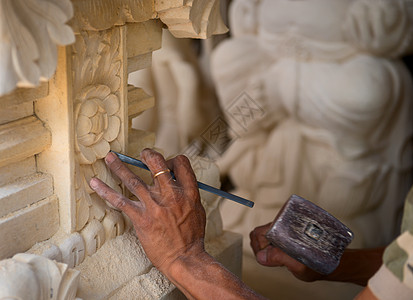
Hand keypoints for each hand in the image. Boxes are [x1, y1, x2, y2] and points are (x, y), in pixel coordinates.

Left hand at [90, 149, 205, 274]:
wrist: (184, 258)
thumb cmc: (192, 237)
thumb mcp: (197, 209)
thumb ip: (187, 193)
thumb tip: (175, 181)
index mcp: (188, 192)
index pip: (180, 163)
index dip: (172, 160)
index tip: (166, 165)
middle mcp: (171, 195)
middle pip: (156, 164)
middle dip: (147, 155)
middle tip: (141, 154)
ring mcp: (154, 206)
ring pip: (133, 179)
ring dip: (119, 166)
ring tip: (109, 158)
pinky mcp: (140, 218)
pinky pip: (119, 201)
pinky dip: (105, 191)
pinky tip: (95, 183)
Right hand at [250, 223, 322, 281]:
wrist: (329, 262)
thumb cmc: (316, 265)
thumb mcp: (298, 265)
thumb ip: (279, 258)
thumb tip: (261, 256)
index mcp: (283, 229)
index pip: (258, 234)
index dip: (260, 248)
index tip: (269, 258)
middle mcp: (281, 226)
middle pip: (258, 234)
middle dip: (261, 248)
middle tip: (274, 258)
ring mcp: (282, 230)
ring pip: (263, 236)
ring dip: (266, 249)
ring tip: (279, 257)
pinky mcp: (283, 235)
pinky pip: (269, 239)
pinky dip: (271, 249)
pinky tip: (281, 255)